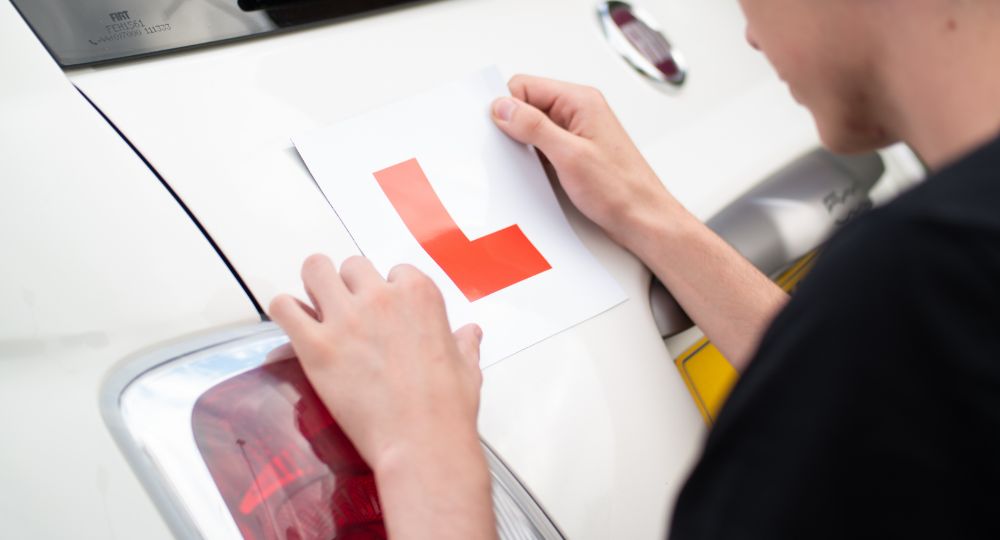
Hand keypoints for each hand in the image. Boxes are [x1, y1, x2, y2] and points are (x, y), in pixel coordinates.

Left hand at [269, 254, 483, 470]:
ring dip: (314, 287)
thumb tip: (469, 334)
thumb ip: (464, 343)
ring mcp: (346, 318)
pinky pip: (284, 307)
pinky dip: (285, 312)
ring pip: (315, 270)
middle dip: (349, 287)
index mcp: (419, 294)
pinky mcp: (316, 345)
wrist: (421, 441)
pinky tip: (293, 326)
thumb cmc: (446, 408)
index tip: (384, 313)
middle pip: (352, 267)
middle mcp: (381, 296)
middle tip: (348, 313)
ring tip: (316, 309)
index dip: (386, 292)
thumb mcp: (467, 367)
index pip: (394, 271)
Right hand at [491, 75, 687, 249]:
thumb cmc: (621, 190)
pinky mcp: (573, 153)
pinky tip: (533, 175)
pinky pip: (542, 147)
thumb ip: (534, 127)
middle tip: (510, 152)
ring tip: (525, 167)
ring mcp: (576, 133)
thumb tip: (503, 107)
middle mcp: (578, 112)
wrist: (643, 220)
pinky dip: (532, 159)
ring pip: (532, 128)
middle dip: (512, 127)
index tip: (497, 130)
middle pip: (527, 105)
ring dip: (522, 145)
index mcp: (580, 101)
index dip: (507, 106)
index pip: (525, 86)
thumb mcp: (570, 155)